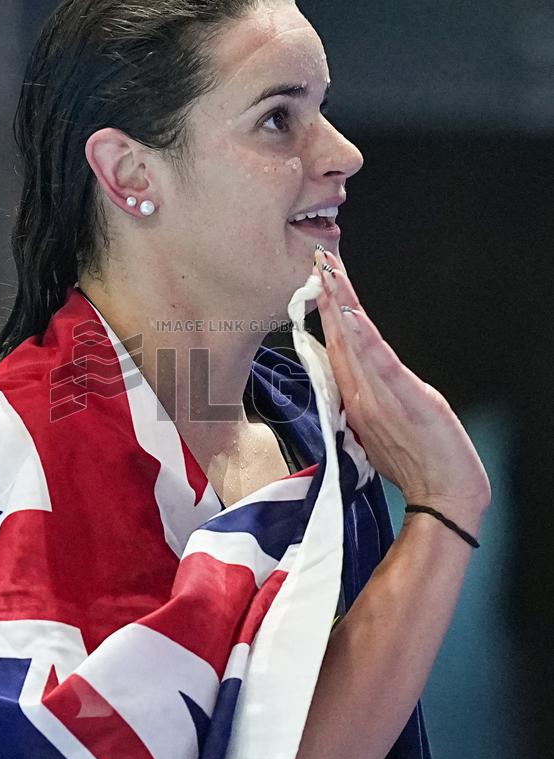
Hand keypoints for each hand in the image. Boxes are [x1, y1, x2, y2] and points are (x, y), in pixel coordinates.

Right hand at [314, 249, 490, 523]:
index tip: (317, 282)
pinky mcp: (405, 397)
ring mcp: (380, 395)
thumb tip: (347, 386)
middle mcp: (362, 393)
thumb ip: (360, 405)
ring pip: (353, 343)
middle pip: (339, 339)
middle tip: (316, 263)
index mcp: (356, 400)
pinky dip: (360, 335)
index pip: (336, 349)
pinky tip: (349, 313)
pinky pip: (377, 361)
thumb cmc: (414, 466)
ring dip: (338, 306)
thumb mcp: (378, 433)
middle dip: (327, 298)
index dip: (325, 315)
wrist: (443, 496)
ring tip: (327, 275)